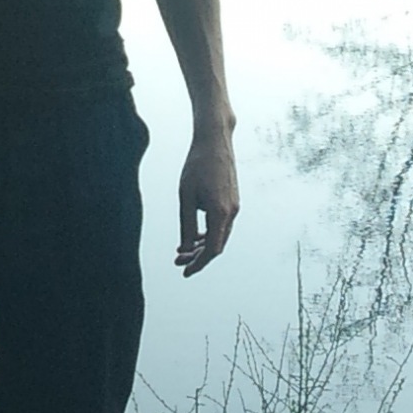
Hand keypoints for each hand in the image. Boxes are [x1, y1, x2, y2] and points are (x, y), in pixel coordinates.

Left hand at [174, 126, 238, 276]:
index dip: (198, 264)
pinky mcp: (232, 200)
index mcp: (220, 212)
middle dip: (198, 257)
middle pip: (217, 245)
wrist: (214, 140)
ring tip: (183, 251)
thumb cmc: (197, 166)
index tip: (185, 272)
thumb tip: (185, 250)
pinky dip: (209, 233)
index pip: (212, 250)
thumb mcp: (185, 197)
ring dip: (203, 246)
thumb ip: (186, 225)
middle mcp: (232, 212)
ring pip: (220, 236)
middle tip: (178, 262)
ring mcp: (234, 206)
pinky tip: (195, 236)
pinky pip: (222, 224)